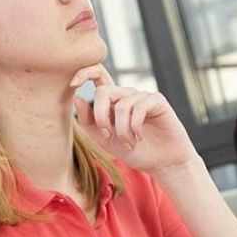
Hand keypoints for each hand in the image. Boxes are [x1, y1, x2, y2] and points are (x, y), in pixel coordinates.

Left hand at [71, 64, 195, 172]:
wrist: (162, 163)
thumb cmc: (136, 152)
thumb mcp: (105, 141)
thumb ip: (89, 122)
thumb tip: (77, 98)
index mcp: (113, 101)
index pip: (97, 76)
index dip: (83, 73)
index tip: (73, 85)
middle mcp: (127, 95)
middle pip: (103, 91)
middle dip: (100, 117)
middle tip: (108, 136)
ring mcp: (142, 96)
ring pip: (121, 105)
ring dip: (122, 131)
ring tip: (129, 144)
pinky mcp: (157, 100)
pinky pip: (138, 108)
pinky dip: (135, 128)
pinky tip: (139, 138)